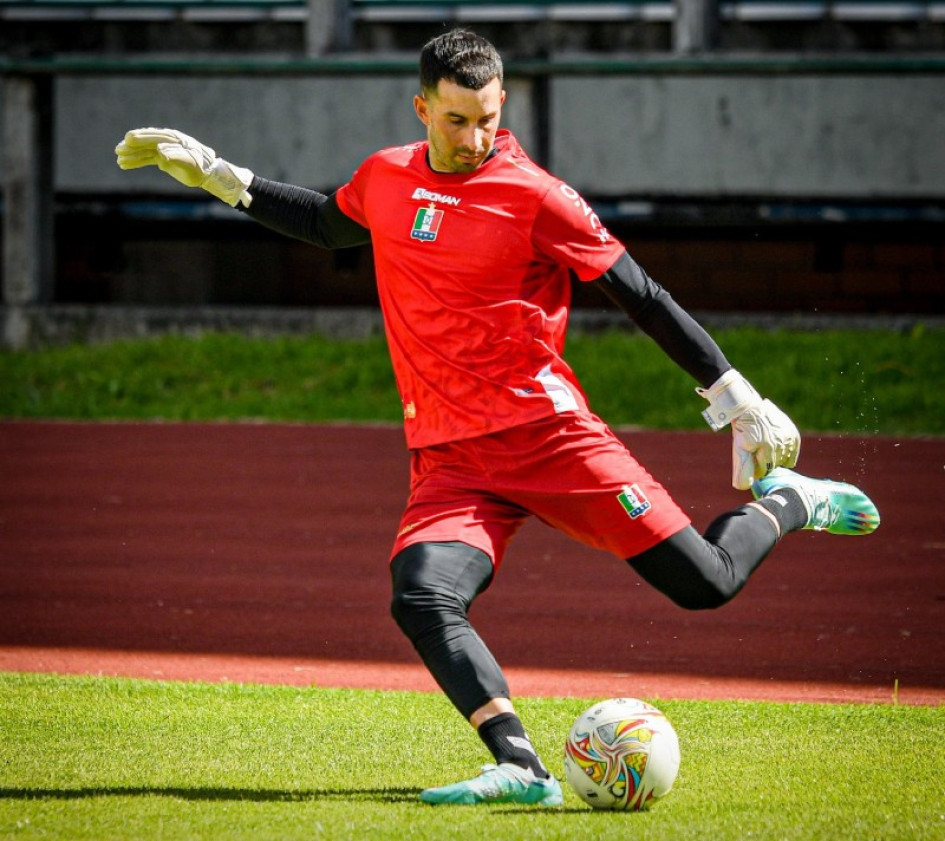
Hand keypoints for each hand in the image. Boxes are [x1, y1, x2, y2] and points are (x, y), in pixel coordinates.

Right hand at [115, 128, 253, 206]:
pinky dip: (136, 161)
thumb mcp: (189, 162)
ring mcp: (163, 149)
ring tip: (119, 159)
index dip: (141, 138)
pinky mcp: (162, 158)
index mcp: (173, 139)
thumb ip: (176, 156)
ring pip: (144, 151)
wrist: (207, 173)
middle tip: (118, 150)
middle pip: (146, 142)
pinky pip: (146, 158)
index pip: (154, 137)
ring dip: (132, 155)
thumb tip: (160, 152)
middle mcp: (166, 142)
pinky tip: (125, 165)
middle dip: (132, 146)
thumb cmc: (199, 167)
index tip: (127, 140)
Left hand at [697, 369, 800, 489]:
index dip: (757, 470)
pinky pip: (793, 451)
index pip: (765, 470)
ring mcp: (788, 437)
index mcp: (766, 447)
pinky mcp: (793, 433)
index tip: (752, 465)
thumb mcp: (739, 449)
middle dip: (766, 464)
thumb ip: (743, 469)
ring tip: (765, 450)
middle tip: (758, 456)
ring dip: (776, 458)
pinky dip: (786, 454)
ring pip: (785, 458)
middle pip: (775, 464)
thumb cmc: (742, 430)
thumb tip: (742, 487)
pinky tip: (776, 450)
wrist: (749, 408)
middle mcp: (780, 442)